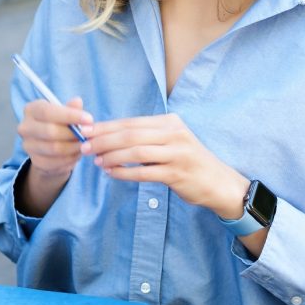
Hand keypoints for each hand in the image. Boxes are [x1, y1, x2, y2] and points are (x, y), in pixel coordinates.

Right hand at [16, 98, 92, 215]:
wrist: (51, 148)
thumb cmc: (60, 125)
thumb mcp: (66, 114)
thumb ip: (71, 108)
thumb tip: (77, 101)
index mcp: (31, 110)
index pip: (47, 111)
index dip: (69, 115)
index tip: (89, 119)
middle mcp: (25, 127)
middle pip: (50, 131)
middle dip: (73, 134)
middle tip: (88, 135)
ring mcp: (28, 146)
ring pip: (55, 148)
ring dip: (73, 147)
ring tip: (84, 144)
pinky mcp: (35, 161)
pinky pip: (56, 162)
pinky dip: (70, 159)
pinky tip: (76, 153)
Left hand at [79, 113, 248, 220]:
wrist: (219, 183)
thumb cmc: (187, 161)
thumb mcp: (170, 141)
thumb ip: (144, 137)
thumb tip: (107, 136)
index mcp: (170, 122)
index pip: (131, 122)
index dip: (106, 127)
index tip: (86, 131)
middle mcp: (174, 134)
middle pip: (130, 135)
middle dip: (104, 141)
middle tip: (85, 147)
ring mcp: (177, 154)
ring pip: (135, 152)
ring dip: (112, 157)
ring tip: (96, 162)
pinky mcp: (177, 174)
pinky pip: (144, 173)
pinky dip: (124, 173)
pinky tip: (111, 174)